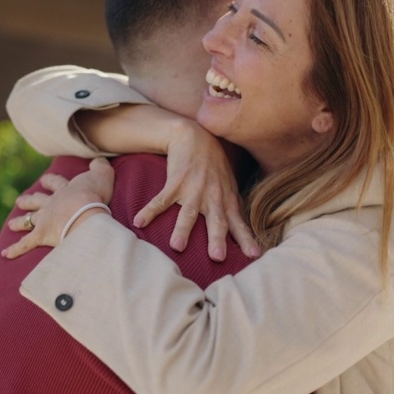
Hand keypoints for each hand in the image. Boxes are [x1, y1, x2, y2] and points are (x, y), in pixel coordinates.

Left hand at [2, 158, 114, 258]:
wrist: (86, 212)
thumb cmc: (96, 196)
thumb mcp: (103, 175)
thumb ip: (101, 167)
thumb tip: (98, 161)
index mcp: (65, 191)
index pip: (56, 183)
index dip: (50, 181)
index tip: (44, 179)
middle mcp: (52, 204)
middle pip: (37, 201)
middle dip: (29, 201)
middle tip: (19, 201)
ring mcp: (45, 219)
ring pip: (29, 220)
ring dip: (19, 222)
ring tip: (11, 224)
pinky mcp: (42, 235)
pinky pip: (26, 243)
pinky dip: (15, 249)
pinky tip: (6, 254)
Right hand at [135, 117, 260, 261]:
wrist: (195, 136)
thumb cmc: (213, 166)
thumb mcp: (229, 186)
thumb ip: (233, 208)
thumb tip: (242, 234)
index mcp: (226, 200)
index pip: (238, 223)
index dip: (246, 239)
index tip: (253, 255)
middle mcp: (212, 196)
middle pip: (216, 221)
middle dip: (217, 238)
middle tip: (217, 257)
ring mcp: (193, 189)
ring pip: (189, 212)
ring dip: (183, 229)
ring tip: (177, 247)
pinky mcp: (175, 182)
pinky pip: (161, 199)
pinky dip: (150, 211)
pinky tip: (139, 222)